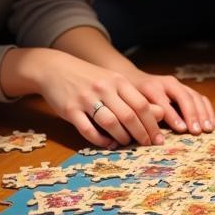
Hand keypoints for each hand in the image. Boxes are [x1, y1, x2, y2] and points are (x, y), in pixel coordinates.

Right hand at [22, 50, 165, 147]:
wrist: (55, 69)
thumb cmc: (89, 78)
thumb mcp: (112, 81)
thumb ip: (132, 96)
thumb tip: (159, 115)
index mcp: (117, 80)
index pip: (141, 104)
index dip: (152, 123)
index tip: (158, 137)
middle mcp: (104, 88)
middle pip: (128, 115)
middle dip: (141, 133)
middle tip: (147, 144)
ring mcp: (86, 99)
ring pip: (110, 123)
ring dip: (122, 137)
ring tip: (126, 143)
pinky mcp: (70, 110)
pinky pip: (88, 129)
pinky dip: (100, 140)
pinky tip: (107, 143)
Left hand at [129, 72, 214, 134]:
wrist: (134, 80)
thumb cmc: (131, 99)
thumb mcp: (131, 105)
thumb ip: (142, 116)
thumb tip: (150, 133)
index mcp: (151, 87)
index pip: (164, 101)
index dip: (173, 116)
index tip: (182, 130)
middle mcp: (167, 83)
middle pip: (183, 97)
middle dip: (192, 114)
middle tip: (197, 131)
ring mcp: (179, 84)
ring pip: (195, 96)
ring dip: (203, 113)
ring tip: (208, 129)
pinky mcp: (187, 89)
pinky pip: (201, 98)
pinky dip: (207, 111)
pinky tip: (212, 123)